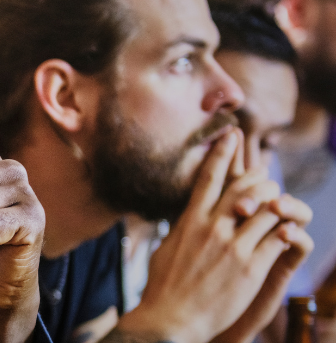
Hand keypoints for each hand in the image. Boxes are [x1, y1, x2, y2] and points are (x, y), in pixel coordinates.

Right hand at [116, 129, 296, 342]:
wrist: (170, 320)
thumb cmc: (163, 287)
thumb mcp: (165, 248)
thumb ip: (179, 229)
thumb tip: (182, 218)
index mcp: (190, 221)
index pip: (209, 178)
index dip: (222, 152)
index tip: (231, 133)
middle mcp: (212, 228)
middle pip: (245, 188)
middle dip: (261, 179)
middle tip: (267, 178)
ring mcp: (233, 247)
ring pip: (268, 210)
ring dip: (280, 205)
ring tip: (283, 207)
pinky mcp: (251, 267)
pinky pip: (279, 239)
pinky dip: (287, 232)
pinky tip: (290, 233)